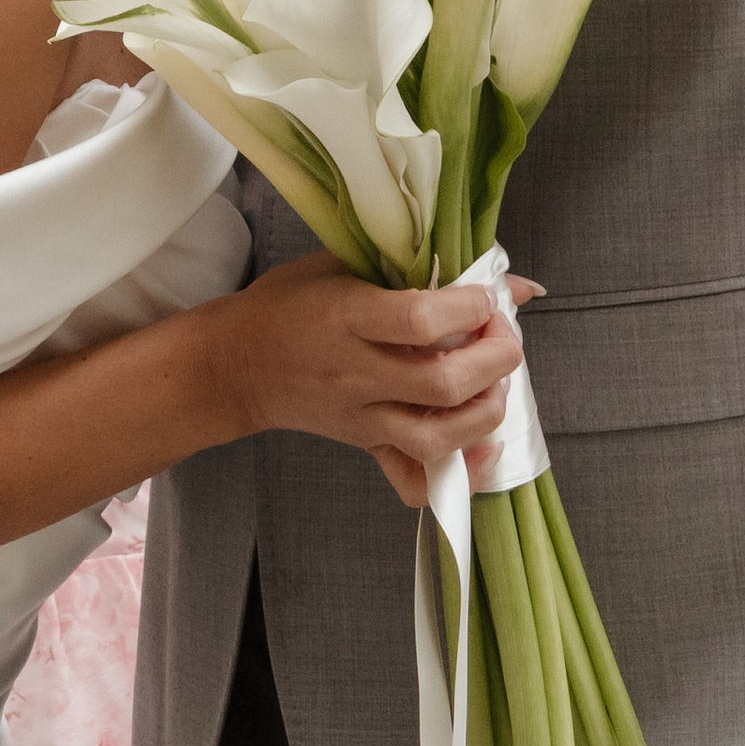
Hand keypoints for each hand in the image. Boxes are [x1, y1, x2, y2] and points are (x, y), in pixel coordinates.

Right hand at [212, 257, 522, 508]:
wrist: (236, 363)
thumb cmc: (288, 303)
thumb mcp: (339, 264)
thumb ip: (416, 265)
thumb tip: (507, 282)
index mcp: (348, 318)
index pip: (421, 321)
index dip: (470, 309)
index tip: (485, 296)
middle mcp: (358, 374)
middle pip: (443, 384)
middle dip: (495, 359)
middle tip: (501, 336)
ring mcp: (363, 418)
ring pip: (437, 438)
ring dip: (485, 414)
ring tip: (493, 384)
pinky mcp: (366, 445)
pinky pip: (413, 481)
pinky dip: (457, 474)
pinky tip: (481, 448)